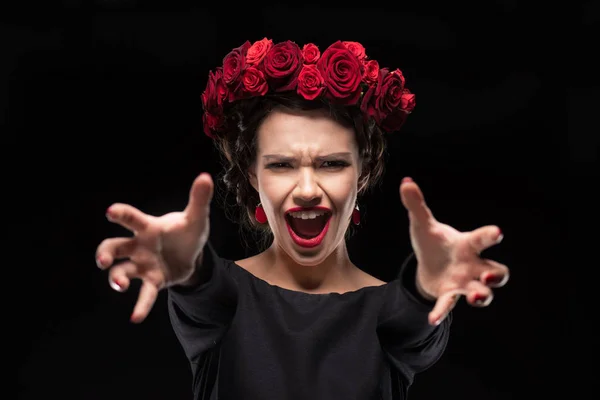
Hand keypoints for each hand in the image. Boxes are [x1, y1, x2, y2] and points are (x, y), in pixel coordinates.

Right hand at [95, 172, 213, 322]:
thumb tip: (206, 177)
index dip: (121, 214)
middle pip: (114, 246)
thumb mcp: (196, 218)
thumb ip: (199, 199)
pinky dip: (140, 306)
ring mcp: (142, 265)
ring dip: (117, 279)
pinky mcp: (152, 281)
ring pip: (122, 272)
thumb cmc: (187, 232)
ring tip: (120, 285)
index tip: (110, 211)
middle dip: (105, 253)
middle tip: (103, 261)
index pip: (131, 219)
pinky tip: (136, 318)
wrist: (191, 255)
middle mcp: (139, 246)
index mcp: (148, 227)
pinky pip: (144, 295)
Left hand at [399, 177, 508, 325]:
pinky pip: (448, 306)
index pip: (482, 239)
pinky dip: (441, 312)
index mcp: (467, 245)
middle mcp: (472, 265)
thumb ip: (416, 205)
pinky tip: (431, 318)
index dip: (490, 236)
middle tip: (490, 275)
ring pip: (483, 293)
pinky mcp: (449, 295)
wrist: (429, 265)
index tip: (497, 233)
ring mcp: (463, 283)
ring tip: (474, 296)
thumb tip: (405, 182)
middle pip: (497, 271)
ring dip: (482, 296)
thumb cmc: (433, 242)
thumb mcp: (422, 224)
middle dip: (497, 275)